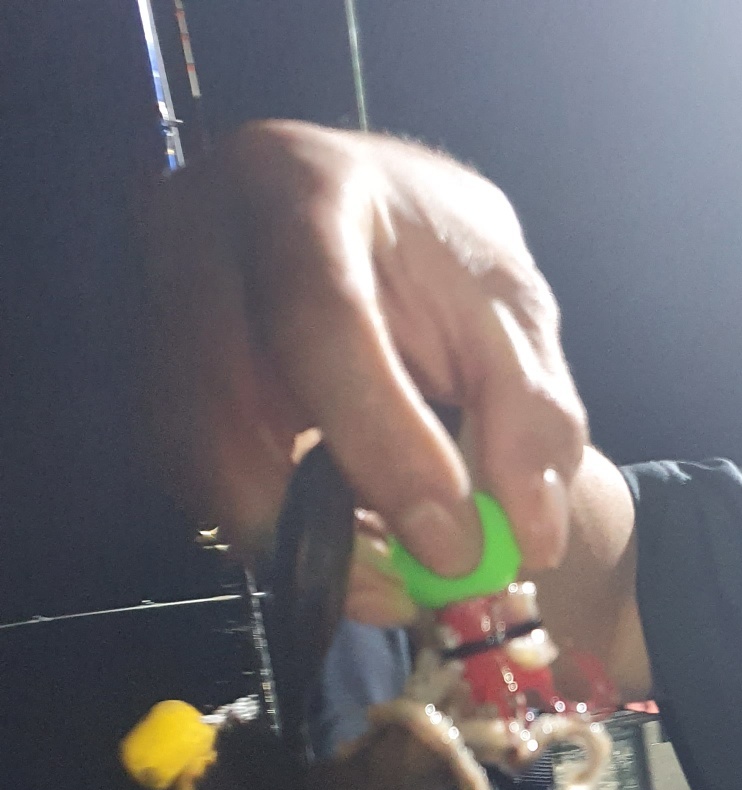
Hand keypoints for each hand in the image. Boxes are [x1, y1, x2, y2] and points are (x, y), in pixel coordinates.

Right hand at [146, 120, 587, 579]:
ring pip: (199, 460)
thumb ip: (532, 416)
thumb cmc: (442, 260)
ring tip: (390, 582)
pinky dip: (276, 535)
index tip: (453, 542)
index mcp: (301, 191)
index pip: (320, 321)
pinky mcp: (156, 380)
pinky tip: (349, 551)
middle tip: (410, 592)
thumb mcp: (513, 314)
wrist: (369, 221)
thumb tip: (529, 539)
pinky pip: (198, 484)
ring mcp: (157, 311)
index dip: (383, 442)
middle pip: (227, 404)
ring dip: (296, 543)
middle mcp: (198, 242)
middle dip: (321, 521)